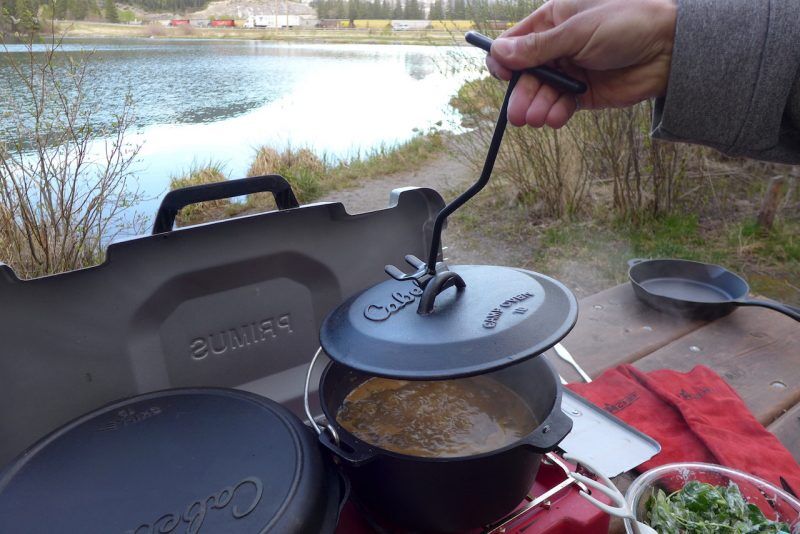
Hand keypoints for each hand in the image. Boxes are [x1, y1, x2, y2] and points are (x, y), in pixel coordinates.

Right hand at [487, 0, 676, 127]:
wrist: (669, 49)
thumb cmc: (628, 24)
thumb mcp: (578, 31)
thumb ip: (539, 46)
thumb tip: (499, 53)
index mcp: (552, 20)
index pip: (514, 43)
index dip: (504, 61)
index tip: (505, 76)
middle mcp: (556, 46)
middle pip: (524, 74)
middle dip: (521, 94)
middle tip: (519, 114)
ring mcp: (569, 70)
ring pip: (540, 93)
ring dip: (536, 107)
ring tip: (538, 118)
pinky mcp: (582, 93)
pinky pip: (559, 105)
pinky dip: (555, 113)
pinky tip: (556, 117)